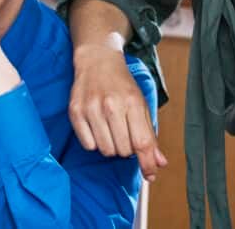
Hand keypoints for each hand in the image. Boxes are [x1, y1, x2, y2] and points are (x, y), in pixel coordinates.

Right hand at [69, 42, 167, 180]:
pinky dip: (95, 142)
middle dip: (127, 149)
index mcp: (132, 102)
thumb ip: (149, 134)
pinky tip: (97, 128)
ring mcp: (91, 108)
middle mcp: (111, 105)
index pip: (142, 142)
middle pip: (124, 151)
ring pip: (106, 150)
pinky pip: (88, 145)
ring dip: (111, 146)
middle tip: (125, 133)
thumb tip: (159, 163)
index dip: (147, 164)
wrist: (97, 60)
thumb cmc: (122, 84)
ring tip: (111, 130)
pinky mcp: (75, 111)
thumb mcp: (141, 104)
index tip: (150, 175)